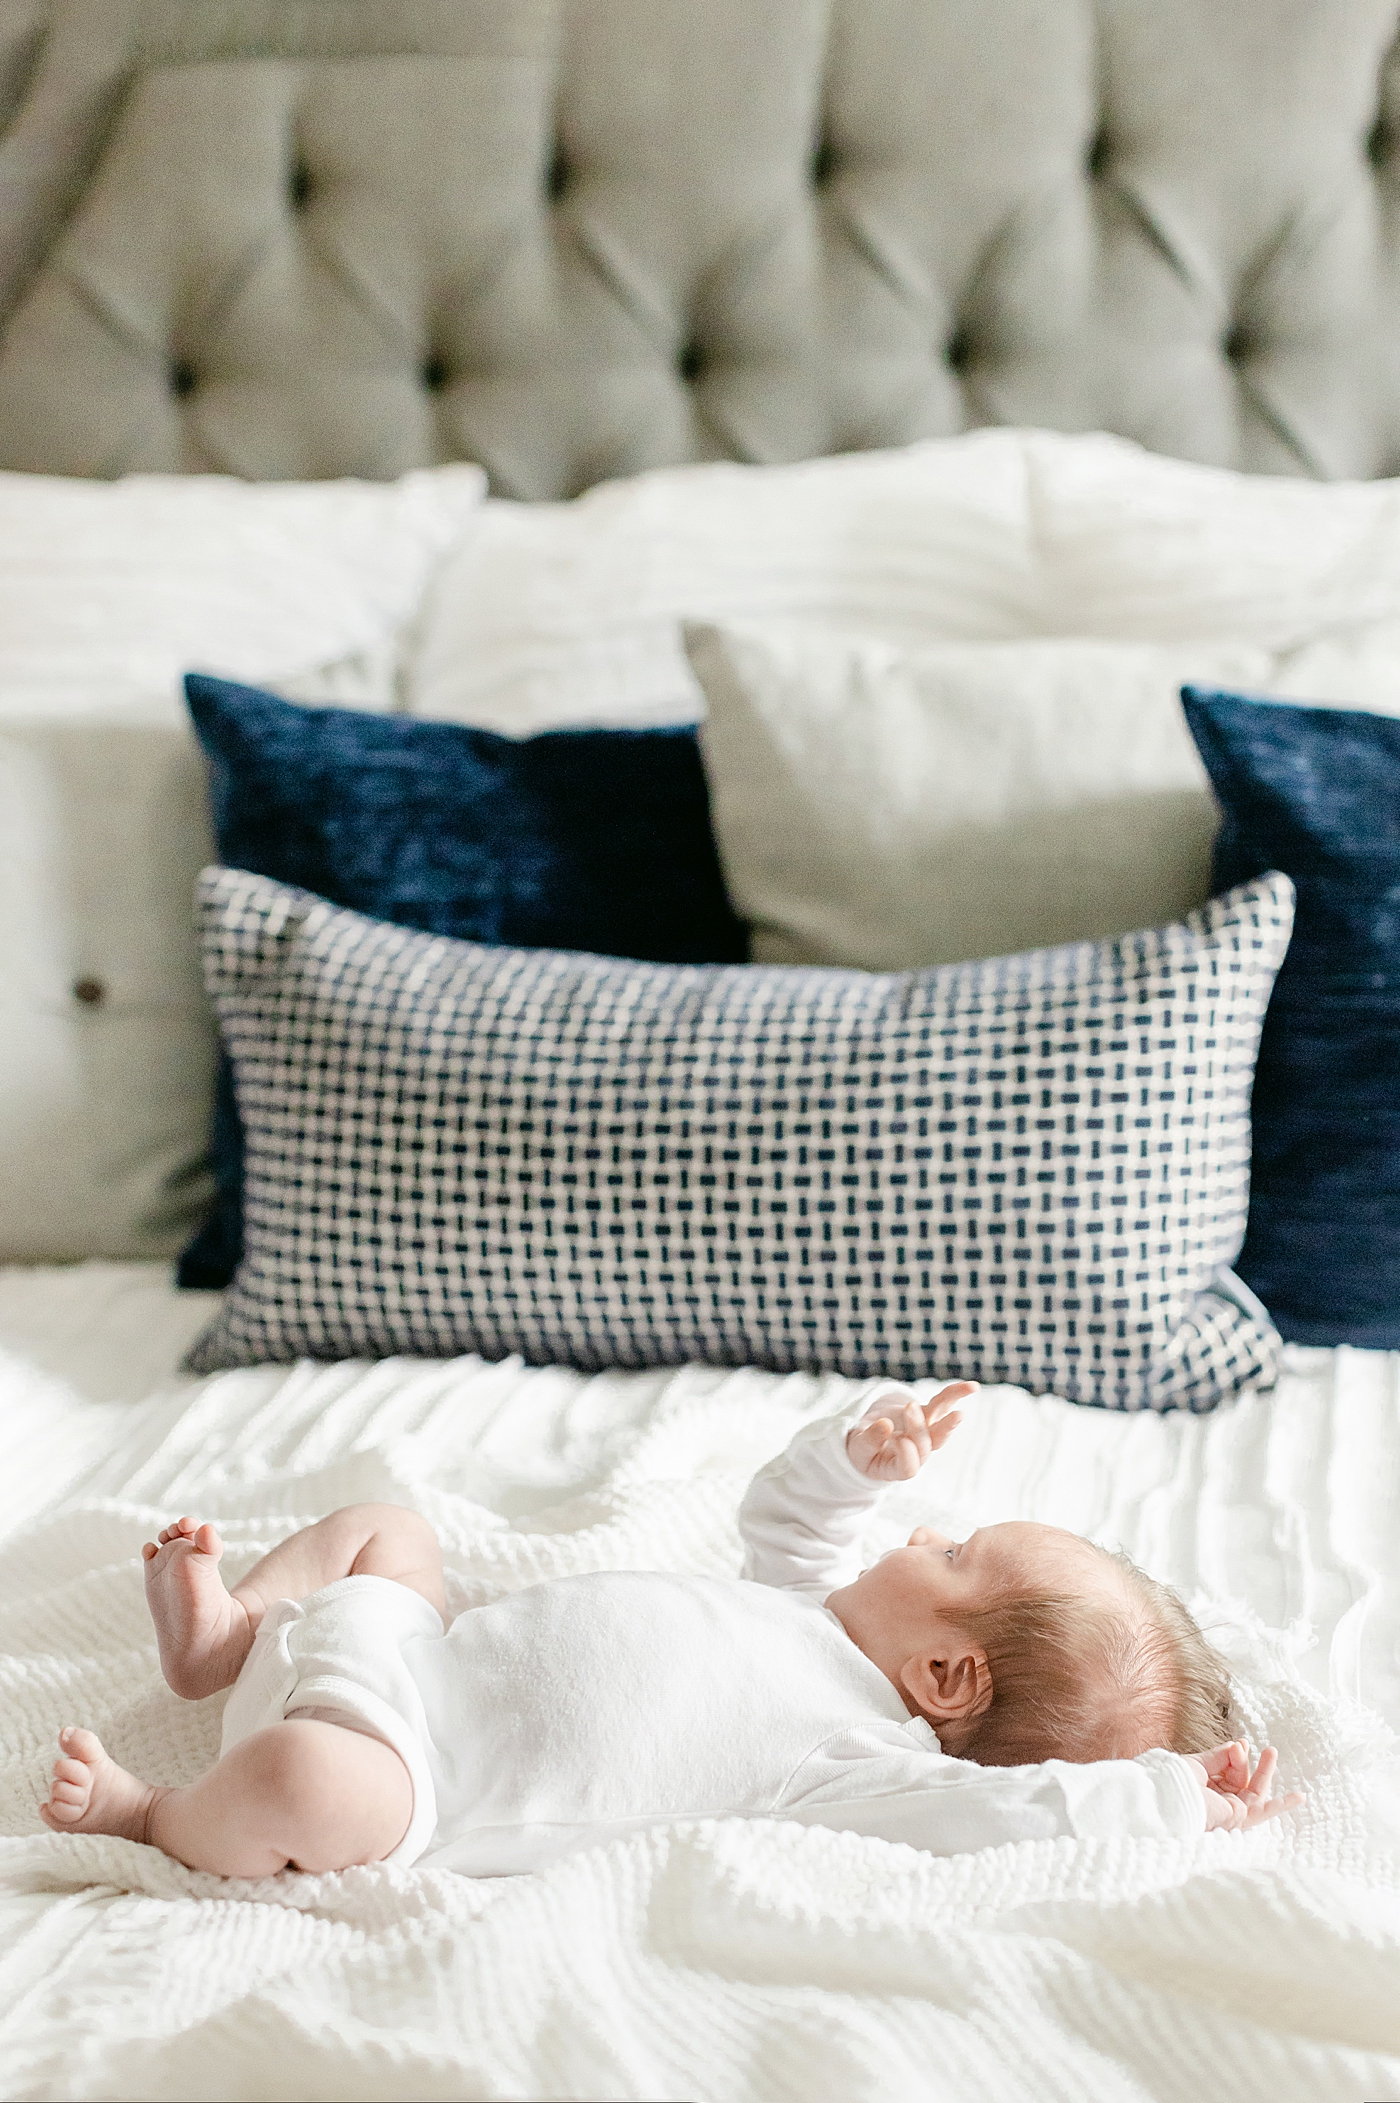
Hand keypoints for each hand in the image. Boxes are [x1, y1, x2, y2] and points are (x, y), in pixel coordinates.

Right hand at [845, 1382, 975, 1481]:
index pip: (909, 1467)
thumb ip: (869, 1441)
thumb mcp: (857, 1449)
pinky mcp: (927, 1415)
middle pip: (926, 1445)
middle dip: (919, 1426)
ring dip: (949, 1420)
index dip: (907, 1454)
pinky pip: (942, 1405)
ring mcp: (925, 1435)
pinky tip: (972, 1387)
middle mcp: (915, 1454)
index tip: (897, 1439)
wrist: (869, 1441)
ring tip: (959, 1414)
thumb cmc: (861, 1450)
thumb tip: (885, 1425)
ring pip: (940, 1427)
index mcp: (896, 1468)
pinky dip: (955, 1394)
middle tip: (908, 1408)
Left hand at [1187, 1740, 1302, 1830]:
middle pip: (1242, 1779)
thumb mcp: (1198, 1762)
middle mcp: (1218, 1800)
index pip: (1227, 1769)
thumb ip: (1220, 1756)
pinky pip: (1264, 1810)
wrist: (1171, 1798)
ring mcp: (1230, 1809)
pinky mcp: (1239, 1817)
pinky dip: (1283, 1804)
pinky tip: (1301, 1796)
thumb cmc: (1176, 1781)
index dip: (1235, 1755)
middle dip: (1250, 1762)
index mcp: (1205, 1786)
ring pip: (1255, 1790)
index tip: (1240, 1742)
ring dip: (1265, 1771)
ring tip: (1272, 1751)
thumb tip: (1238, 1747)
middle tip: (1264, 1746)